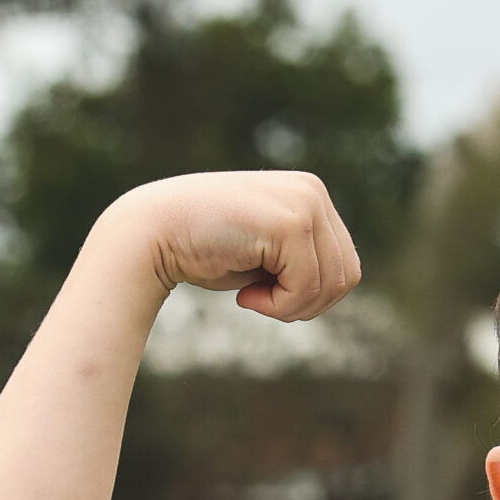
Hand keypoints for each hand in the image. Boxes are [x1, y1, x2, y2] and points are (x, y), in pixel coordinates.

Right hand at [104, 170, 361, 322]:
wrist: (151, 235)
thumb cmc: (205, 250)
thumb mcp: (267, 254)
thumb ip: (306, 259)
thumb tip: (347, 281)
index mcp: (311, 195)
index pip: (346, 266)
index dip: (312, 296)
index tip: (268, 290)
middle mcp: (313, 191)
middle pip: (347, 277)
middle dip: (307, 304)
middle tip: (261, 299)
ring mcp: (304, 202)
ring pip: (332, 285)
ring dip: (292, 307)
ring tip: (253, 296)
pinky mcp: (291, 222)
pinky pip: (308, 287)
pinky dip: (278, 306)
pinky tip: (245, 295)